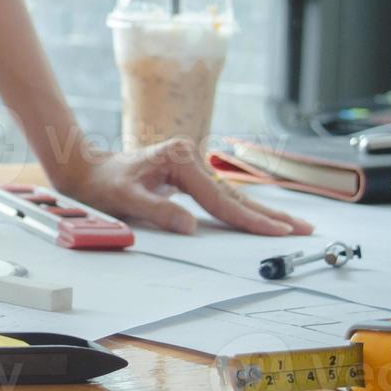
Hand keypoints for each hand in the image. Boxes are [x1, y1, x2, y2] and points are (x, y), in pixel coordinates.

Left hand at [60, 138, 314, 236]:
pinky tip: (260, 218)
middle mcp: (191, 158)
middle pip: (235, 194)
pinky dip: (241, 209)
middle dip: (269, 214)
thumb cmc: (103, 183)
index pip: (221, 198)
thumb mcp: (125, 199)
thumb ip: (157, 211)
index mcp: (181, 159)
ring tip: (290, 226)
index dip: (248, 219)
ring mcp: (192, 166)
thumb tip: (189, 226)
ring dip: (261, 213)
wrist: (88, 170)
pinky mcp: (189, 176)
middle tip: (302, 229)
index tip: (276, 232)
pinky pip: (220, 196)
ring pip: (232, 195)